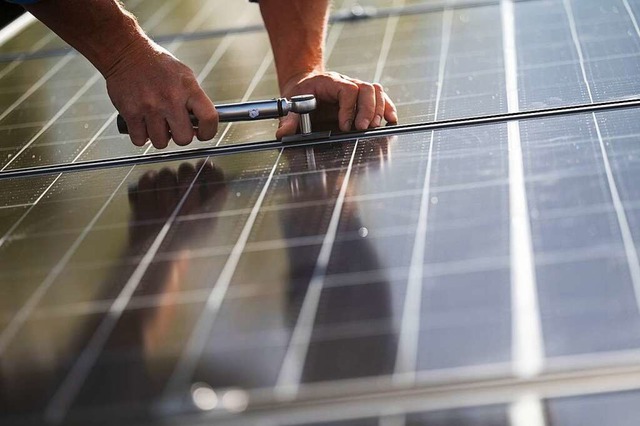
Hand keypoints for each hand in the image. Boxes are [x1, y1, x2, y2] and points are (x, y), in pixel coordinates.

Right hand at [106, 39, 218, 148]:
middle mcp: (170, 99)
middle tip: (175, 127)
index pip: (209, 118)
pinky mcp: (131, 112)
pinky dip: (141, 135)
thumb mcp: (184, 75)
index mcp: (188, 88)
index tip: (202, 133)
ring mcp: (150, 107)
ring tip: (156, 122)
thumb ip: (194, 98)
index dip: (208, 132)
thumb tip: (201, 123)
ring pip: (161, 143)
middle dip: (180, 136)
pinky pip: (140, 140)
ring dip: (159, 137)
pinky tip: (143, 123)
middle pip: (184, 139)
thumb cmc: (156, 64)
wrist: (125, 52)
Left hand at [276, 71, 397, 138]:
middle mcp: (347, 83)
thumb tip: (283, 133)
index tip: (345, 126)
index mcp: (330, 82)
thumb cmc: (299, 93)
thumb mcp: (290, 102)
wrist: (305, 83)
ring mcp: (357, 89)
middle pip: (366, 89)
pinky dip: (388, 108)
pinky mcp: (363, 98)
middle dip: (367, 110)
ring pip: (376, 91)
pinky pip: (381, 98)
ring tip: (374, 126)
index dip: (349, 108)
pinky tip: (391, 120)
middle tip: (361, 129)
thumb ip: (289, 118)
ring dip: (379, 109)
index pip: (347, 90)